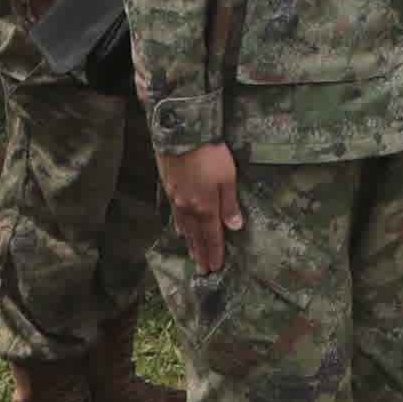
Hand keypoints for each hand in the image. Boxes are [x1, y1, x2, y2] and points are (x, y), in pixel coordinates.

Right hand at [160, 140, 243, 274]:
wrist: (181, 131)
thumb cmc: (210, 153)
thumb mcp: (228, 177)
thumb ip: (230, 204)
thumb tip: (234, 227)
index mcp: (205, 207)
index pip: (212, 236)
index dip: (215, 252)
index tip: (216, 267)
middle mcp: (188, 207)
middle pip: (196, 236)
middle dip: (200, 254)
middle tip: (202, 270)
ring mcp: (175, 197)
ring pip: (183, 226)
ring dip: (190, 242)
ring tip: (192, 253)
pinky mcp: (168, 186)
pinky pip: (174, 213)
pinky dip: (179, 225)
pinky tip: (179, 228)